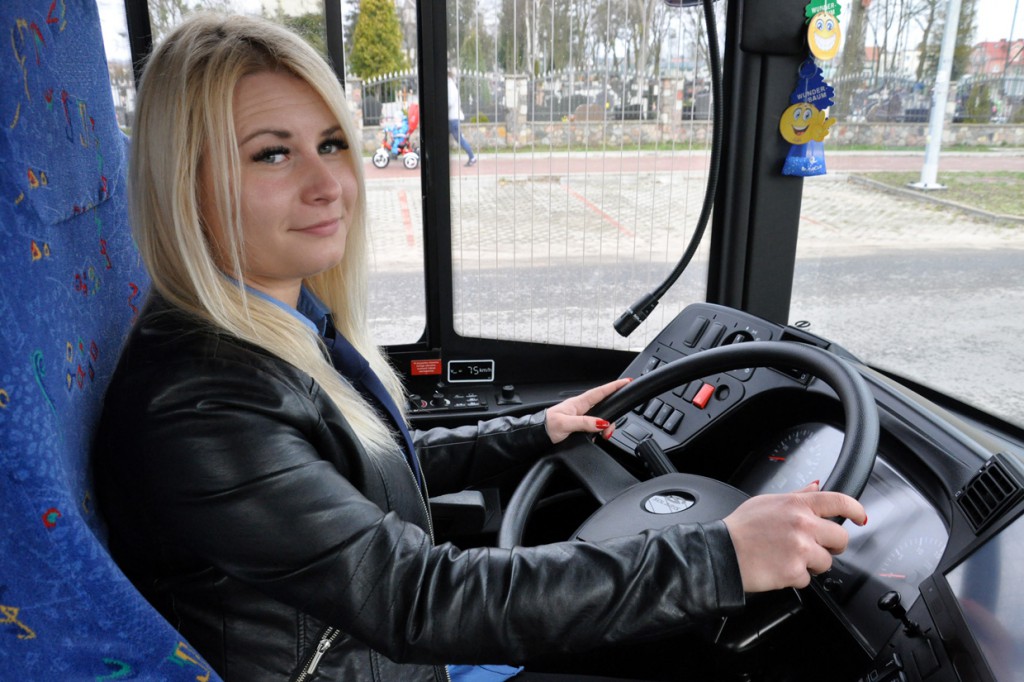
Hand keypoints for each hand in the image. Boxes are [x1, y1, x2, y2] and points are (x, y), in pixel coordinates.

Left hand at [544, 378, 631, 443]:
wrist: (536, 435)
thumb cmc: (546, 426)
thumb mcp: (565, 424)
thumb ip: (584, 422)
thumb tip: (602, 423)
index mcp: (578, 403)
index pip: (599, 392)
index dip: (614, 387)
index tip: (626, 382)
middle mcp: (580, 408)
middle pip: (604, 407)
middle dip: (611, 418)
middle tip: (609, 431)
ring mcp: (580, 417)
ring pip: (600, 419)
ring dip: (604, 428)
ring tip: (602, 436)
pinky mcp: (578, 425)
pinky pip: (594, 426)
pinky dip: (598, 432)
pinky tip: (596, 437)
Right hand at [722, 482, 866, 592]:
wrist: (722, 552)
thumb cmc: (741, 528)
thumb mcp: (767, 502)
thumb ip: (796, 496)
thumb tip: (816, 487)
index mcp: (797, 505)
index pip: (839, 501)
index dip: (855, 509)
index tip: (860, 517)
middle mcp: (803, 524)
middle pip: (840, 537)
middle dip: (831, 545)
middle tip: (815, 547)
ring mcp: (801, 549)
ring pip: (826, 561)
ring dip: (812, 563)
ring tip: (788, 558)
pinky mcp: (795, 571)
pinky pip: (808, 579)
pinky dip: (795, 577)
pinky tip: (779, 568)